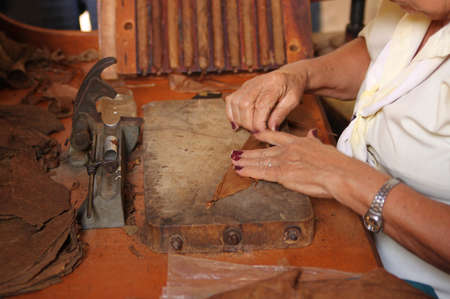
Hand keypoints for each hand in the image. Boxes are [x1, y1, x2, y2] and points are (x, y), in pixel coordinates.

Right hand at [225, 70, 306, 132]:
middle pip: (245, 104)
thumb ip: (281, 114)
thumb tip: (271, 129)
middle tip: (255, 132)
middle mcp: (258, 82)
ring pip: (235, 102)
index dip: (258, 122)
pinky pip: (230, 100)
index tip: (261, 133)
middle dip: (247, 123)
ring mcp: (248, 84)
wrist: (289, 75)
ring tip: (248, 128)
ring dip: (239, 119)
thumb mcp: (293, 101)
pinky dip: (231, 113)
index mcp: (273, 85)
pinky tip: (237, 123)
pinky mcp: (242, 87)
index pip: (261, 105)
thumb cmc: (292, 88)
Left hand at [231, 129, 348, 197]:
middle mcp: (289, 150)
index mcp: (300, 142)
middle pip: (264, 150)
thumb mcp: (324, 147)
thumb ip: (314, 142)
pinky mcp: (283, 174)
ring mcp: (285, 161)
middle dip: (249, 152)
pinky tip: (240, 171)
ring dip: (245, 162)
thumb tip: (312, 135)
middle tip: (236, 153)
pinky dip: (249, 171)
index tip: (255, 134)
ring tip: (234, 162)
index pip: (277, 137)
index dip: (264, 135)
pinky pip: (262, 172)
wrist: (340, 173)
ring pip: (260, 160)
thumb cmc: (338, 164)